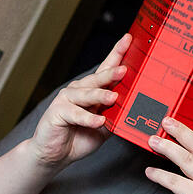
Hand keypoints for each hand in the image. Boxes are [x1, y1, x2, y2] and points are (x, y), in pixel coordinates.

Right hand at [29, 33, 130, 170]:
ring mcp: (66, 99)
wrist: (55, 154)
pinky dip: (88, 118)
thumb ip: (117, 114)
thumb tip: (137, 106)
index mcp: (92, 90)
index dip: (117, 53)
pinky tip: (99, 120)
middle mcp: (79, 90)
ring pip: (86, 95)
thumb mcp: (105, 125)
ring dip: (100, 95)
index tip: (129, 39)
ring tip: (113, 97)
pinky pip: (75, 114)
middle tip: (125, 70)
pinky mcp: (57, 112)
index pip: (106, 69)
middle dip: (112, 73)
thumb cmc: (80, 137)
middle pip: (97, 79)